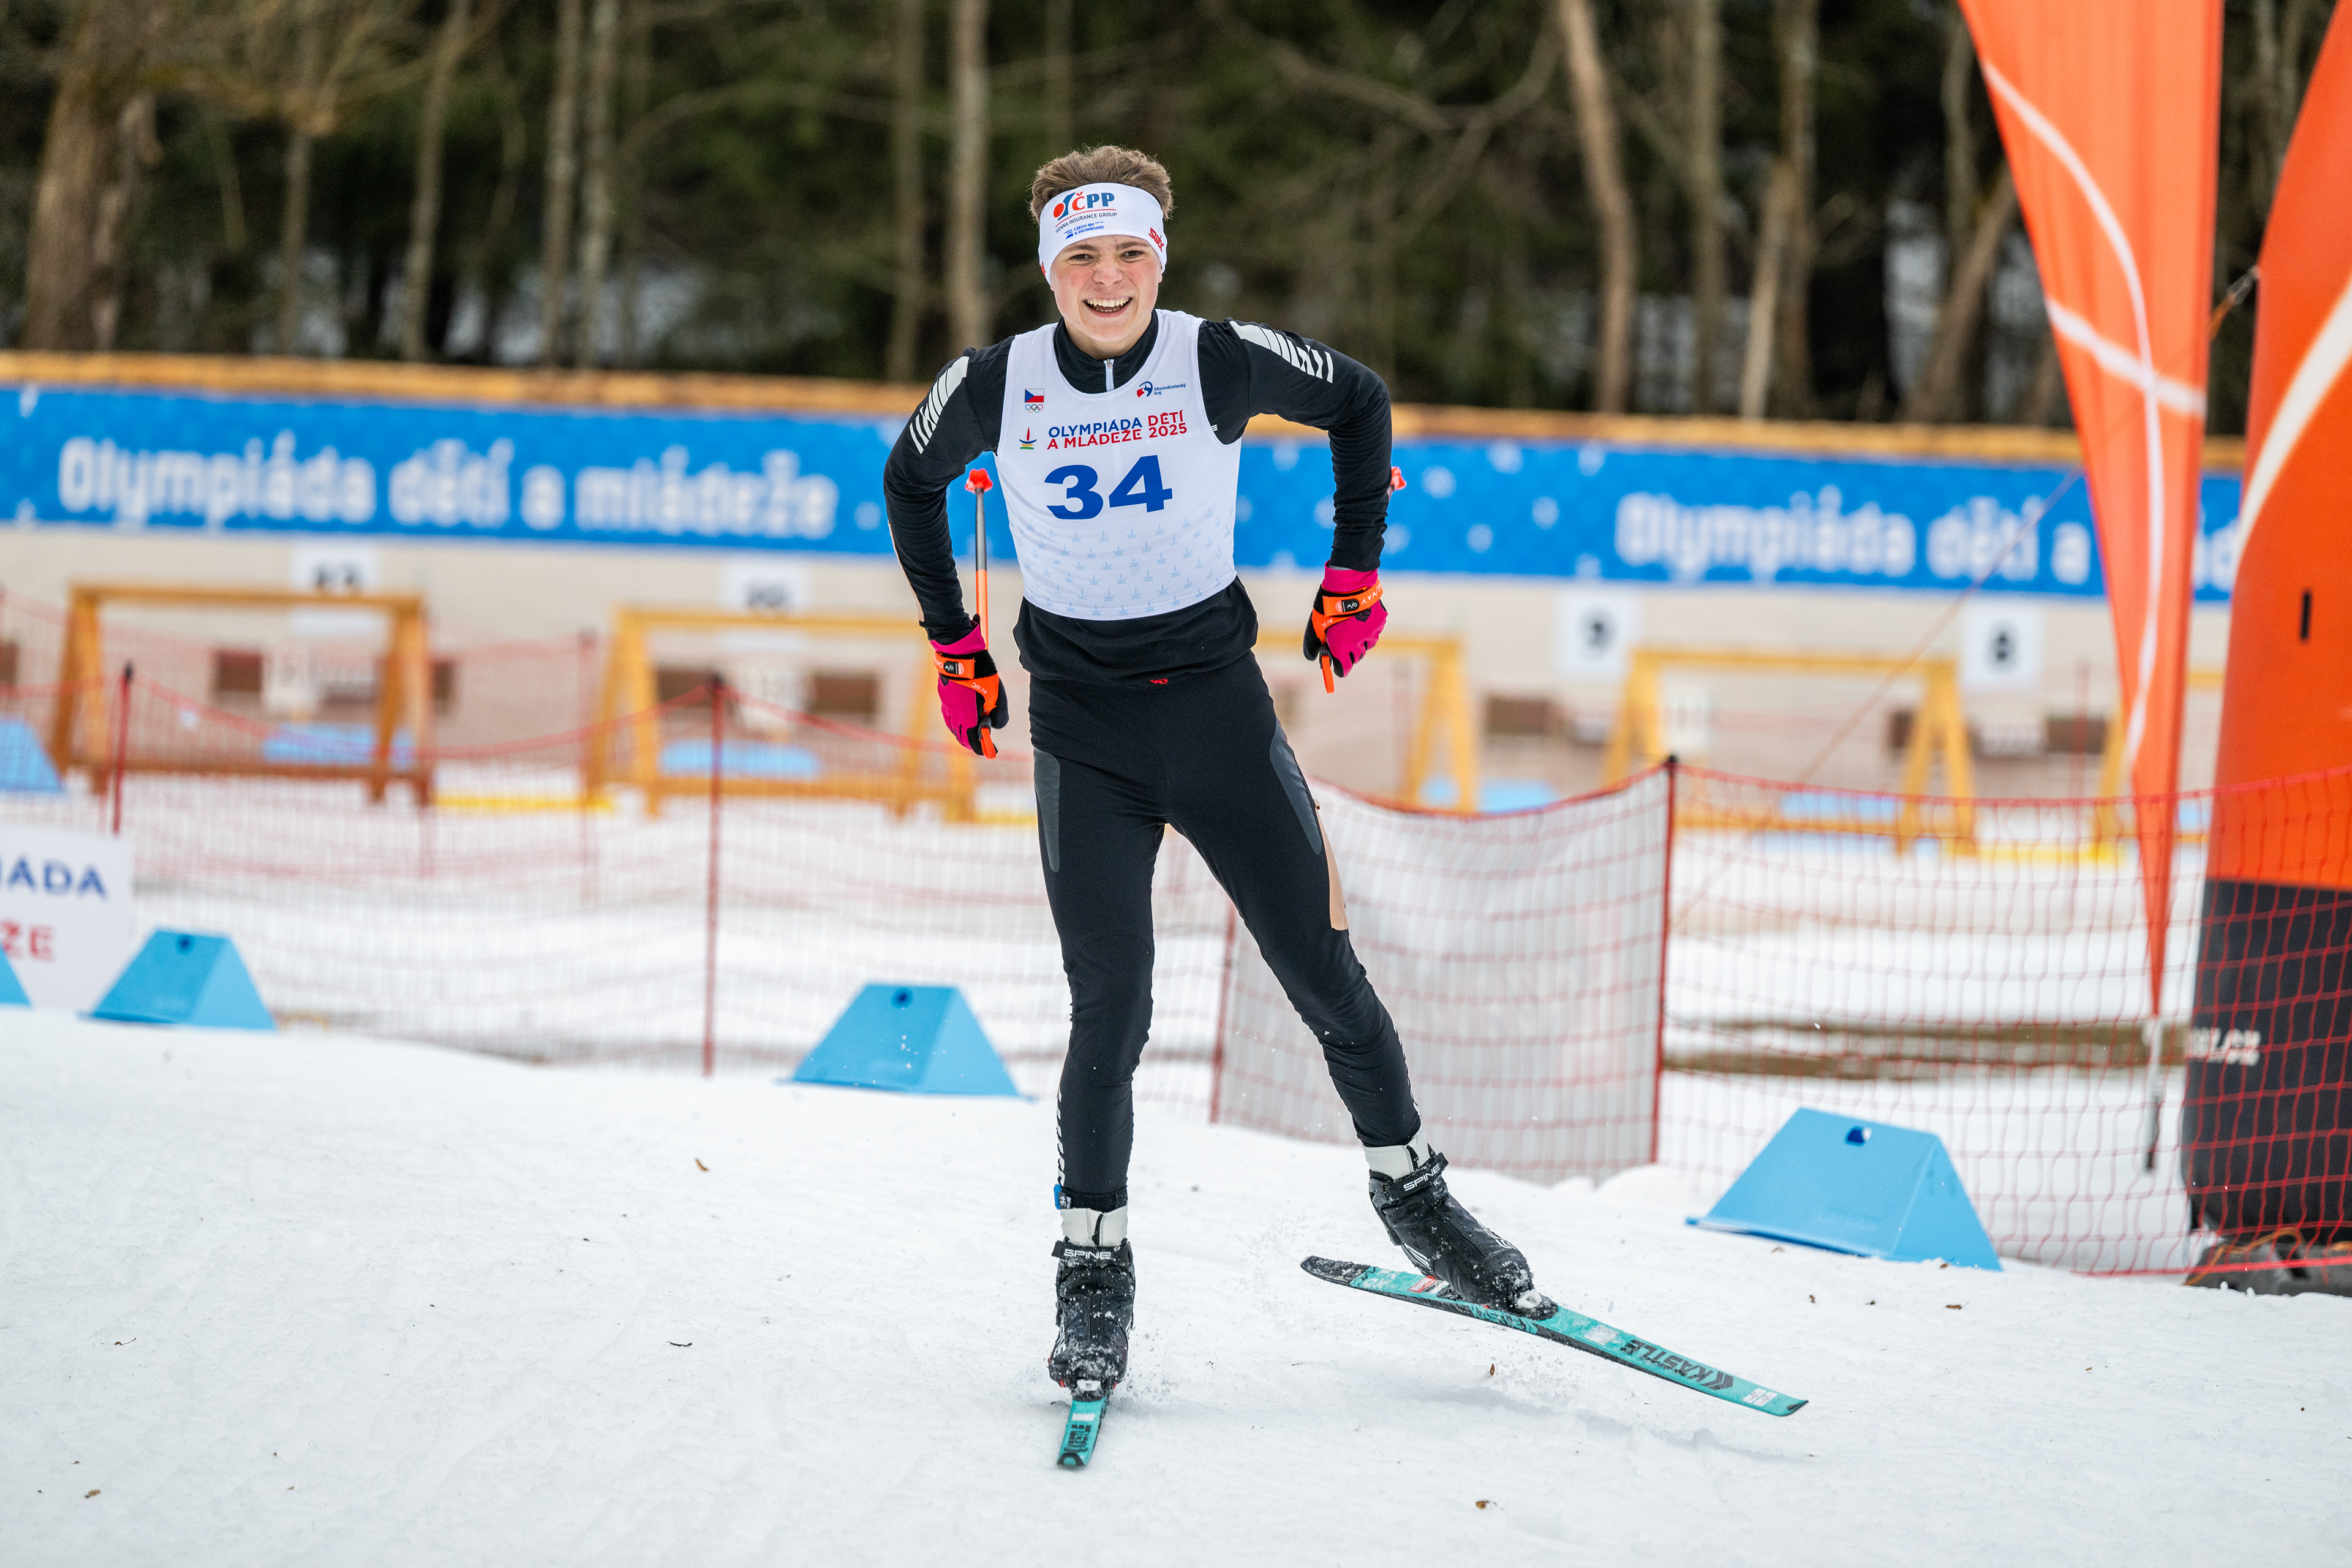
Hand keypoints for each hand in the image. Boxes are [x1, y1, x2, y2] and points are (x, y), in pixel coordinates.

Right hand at [932, 624, 1009, 756]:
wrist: (958, 653)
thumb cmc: (980, 673)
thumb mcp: (996, 694)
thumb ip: (998, 714)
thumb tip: (995, 726)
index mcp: (966, 716)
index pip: (971, 741)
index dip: (980, 749)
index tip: (988, 753)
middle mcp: (953, 713)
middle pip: (960, 735)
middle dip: (970, 742)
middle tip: (980, 744)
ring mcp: (946, 704)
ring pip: (952, 725)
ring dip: (961, 732)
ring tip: (971, 732)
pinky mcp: (944, 695)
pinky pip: (948, 715)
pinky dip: (955, 721)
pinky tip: (961, 716)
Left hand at [1303, 566, 1386, 690]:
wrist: (1349, 584)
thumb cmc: (1328, 605)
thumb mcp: (1315, 625)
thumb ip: (1313, 644)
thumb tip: (1311, 658)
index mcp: (1342, 647)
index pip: (1344, 668)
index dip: (1341, 670)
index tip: (1339, 670)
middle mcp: (1358, 643)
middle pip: (1356, 658)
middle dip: (1350, 655)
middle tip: (1344, 648)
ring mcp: (1371, 633)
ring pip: (1367, 645)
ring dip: (1361, 643)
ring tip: (1353, 631)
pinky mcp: (1380, 622)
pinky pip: (1375, 632)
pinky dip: (1369, 630)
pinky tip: (1361, 621)